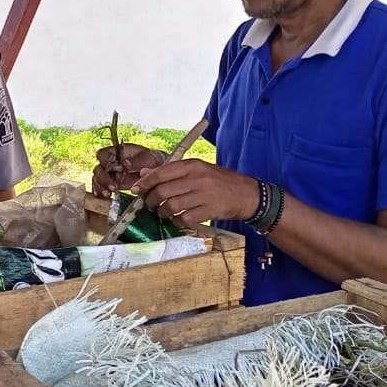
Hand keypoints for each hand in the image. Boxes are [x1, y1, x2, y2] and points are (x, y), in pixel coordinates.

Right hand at [91, 143, 165, 198]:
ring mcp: (111, 174)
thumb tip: (126, 164)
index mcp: (118, 152)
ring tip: (109, 194)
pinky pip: (101, 188)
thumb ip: (138, 161)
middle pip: (98, 168)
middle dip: (104, 178)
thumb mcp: (150, 158)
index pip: (103, 154)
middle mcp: (111, 163)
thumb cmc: (154, 161)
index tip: (118, 168)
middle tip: (114, 186)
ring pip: (97, 179)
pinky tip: (106, 197)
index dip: (106, 161)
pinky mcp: (112, 185)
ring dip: (101, 187)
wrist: (160, 174)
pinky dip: (101, 193)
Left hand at [132, 159, 260, 228]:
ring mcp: (204, 195)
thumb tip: (144, 174)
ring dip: (163, 212)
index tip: (137, 189)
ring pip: (171, 206)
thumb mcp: (198, 170)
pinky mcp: (209, 211)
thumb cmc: (219, 182)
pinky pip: (184, 219)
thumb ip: (172, 172)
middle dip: (152, 200)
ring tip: (164, 213)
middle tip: (151, 205)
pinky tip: (178, 219)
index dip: (145, 182)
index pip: (162, 172)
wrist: (248, 194)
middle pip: (163, 191)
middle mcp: (197, 179)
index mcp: (193, 165)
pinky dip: (177, 221)